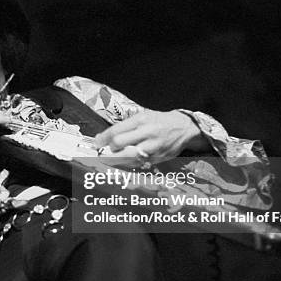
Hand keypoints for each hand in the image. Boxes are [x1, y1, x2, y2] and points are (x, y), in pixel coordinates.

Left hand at [94, 110, 208, 167]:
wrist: (184, 128)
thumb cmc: (160, 121)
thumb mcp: (143, 116)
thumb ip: (125, 127)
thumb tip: (103, 137)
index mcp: (142, 120)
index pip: (116, 131)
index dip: (102, 139)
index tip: (97, 143)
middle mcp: (147, 133)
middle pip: (119, 144)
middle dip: (108, 149)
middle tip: (103, 151)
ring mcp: (153, 147)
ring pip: (127, 157)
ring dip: (115, 160)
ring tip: (110, 159)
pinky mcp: (157, 158)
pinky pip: (137, 164)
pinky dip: (127, 164)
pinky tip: (123, 162)